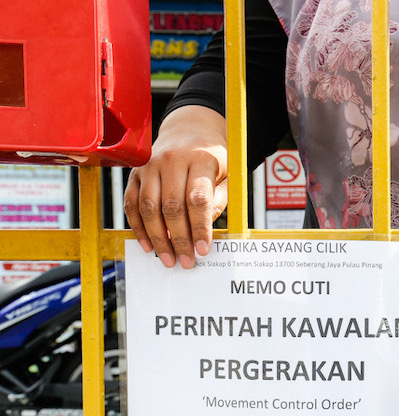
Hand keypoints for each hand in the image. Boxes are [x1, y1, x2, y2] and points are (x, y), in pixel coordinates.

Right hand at [124, 105, 228, 268]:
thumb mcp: (227, 174)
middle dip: (179, 239)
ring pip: (148, 207)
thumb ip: (218, 201)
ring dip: (157, 238)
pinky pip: (131, 204)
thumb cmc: (212, 158)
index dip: (200, 228)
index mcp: (199, 159)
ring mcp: (149, 166)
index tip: (203, 250)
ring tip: (168, 259)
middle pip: (171, 206)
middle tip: (186, 262)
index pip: (197, 199)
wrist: (189, 130)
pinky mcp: (135, 173)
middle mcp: (171, 161)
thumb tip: (204, 233)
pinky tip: (148, 245)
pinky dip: (138, 227)